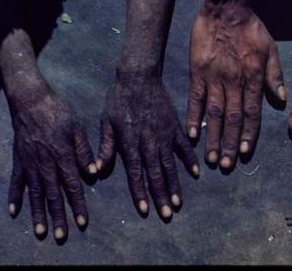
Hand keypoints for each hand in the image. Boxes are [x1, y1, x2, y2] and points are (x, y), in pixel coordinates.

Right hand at [7, 83, 96, 241]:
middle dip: (58, 216)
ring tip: (41, 231)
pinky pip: (15, 181)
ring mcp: (30, 163)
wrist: (31, 100)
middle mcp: (45, 163)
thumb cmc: (58, 111)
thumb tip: (93, 173)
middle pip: (53, 195)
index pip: (72, 186)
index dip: (78, 205)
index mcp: (62, 156)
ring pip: (34, 193)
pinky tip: (14, 211)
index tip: (82, 222)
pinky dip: (14, 196)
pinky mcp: (18, 159)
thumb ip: (84, 151)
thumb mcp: (77, 128)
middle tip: (61, 236)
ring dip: (38, 214)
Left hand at [96, 68, 198, 219]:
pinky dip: (190, 160)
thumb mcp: (106, 122)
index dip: (140, 193)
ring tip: (179, 203)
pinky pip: (184, 146)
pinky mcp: (175, 126)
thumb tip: (95, 171)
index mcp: (131, 143)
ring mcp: (164, 135)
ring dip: (175, 185)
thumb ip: (105, 147)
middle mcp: (149, 142)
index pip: (136, 173)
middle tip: (167, 215)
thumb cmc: (118, 99)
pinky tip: (196, 174)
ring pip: (170, 164)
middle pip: (155, 174)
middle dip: (161, 196)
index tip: (145, 210)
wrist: (138, 76)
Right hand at [186, 1, 284, 169]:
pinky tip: (191, 133)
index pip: (251, 111)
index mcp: (253, 77)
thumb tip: (282, 100)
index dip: (248, 133)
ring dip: (212, 136)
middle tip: (225, 164)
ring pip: (214, 113)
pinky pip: (195, 98)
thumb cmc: (251, 28)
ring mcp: (214, 77)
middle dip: (229, 143)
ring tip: (210, 157)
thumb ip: (275, 75)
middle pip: (232, 118)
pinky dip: (193, 116)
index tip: (244, 152)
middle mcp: (234, 81)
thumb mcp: (270, 48)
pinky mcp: (197, 71)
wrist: (226, 8)